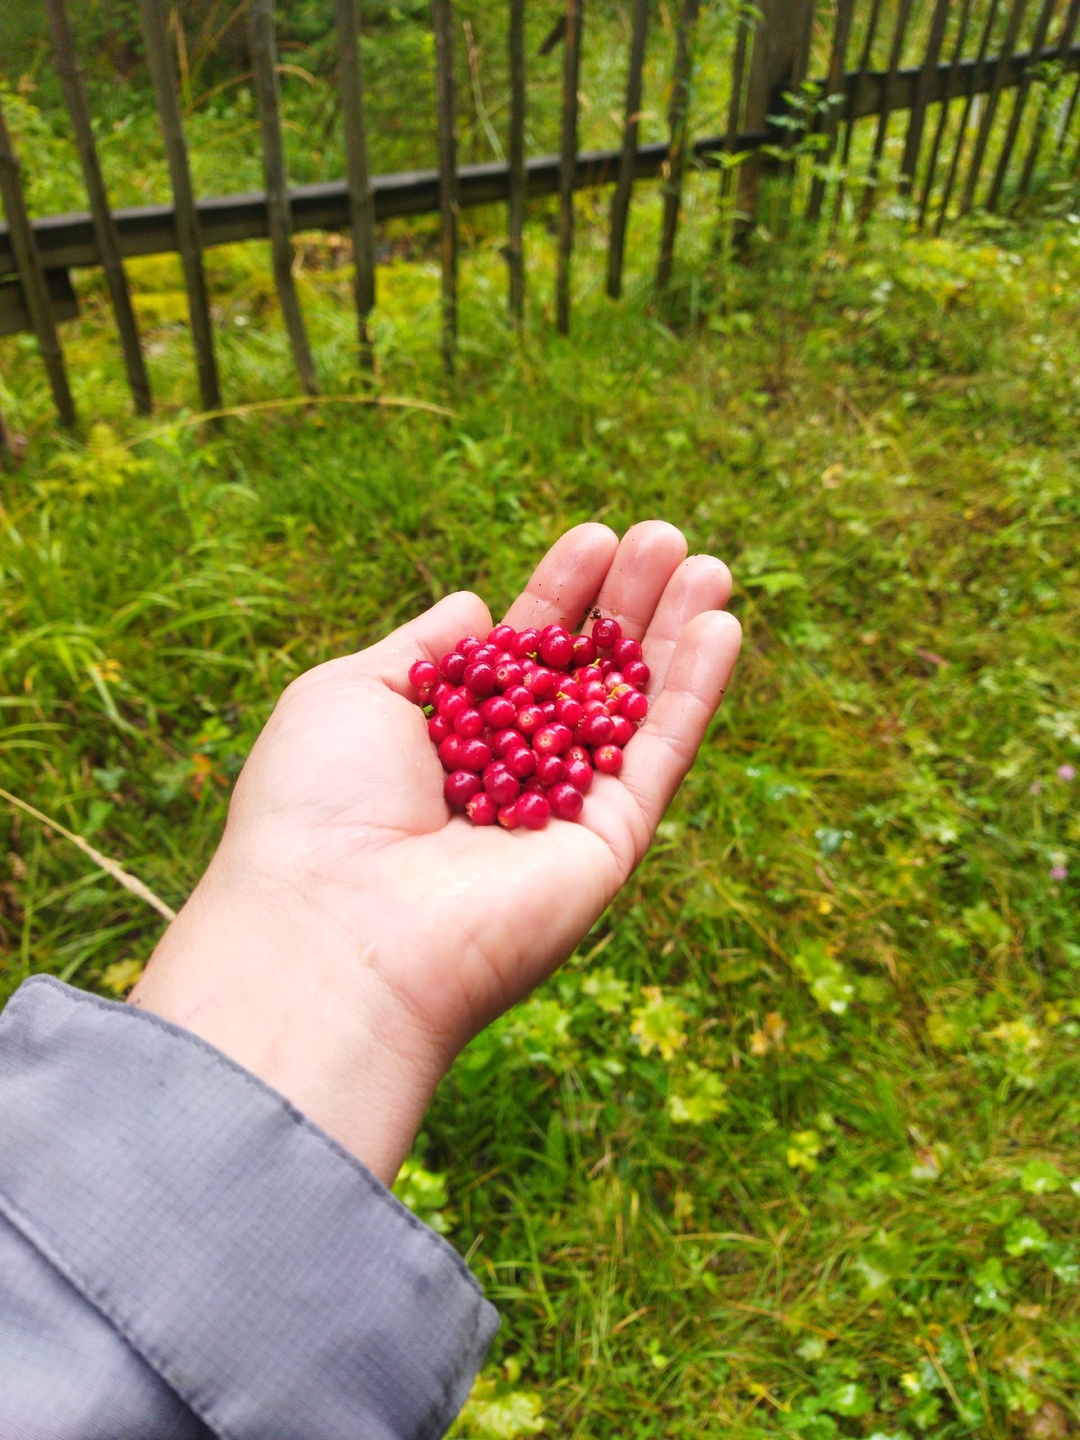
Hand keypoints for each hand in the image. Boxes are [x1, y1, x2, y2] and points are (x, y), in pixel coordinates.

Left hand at [131, 522, 740, 1182]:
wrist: (336, 927)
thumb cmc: (317, 808)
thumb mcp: (348, 694)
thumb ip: (423, 647)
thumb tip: (475, 604)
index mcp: (447, 739)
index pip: (520, 653)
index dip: (559, 593)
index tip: (595, 536)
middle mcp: (511, 775)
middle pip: (586, 674)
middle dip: (626, 605)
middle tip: (665, 537)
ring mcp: (564, 812)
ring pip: (634, 709)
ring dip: (676, 636)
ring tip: (706, 562)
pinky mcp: (609, 845)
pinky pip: (660, 756)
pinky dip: (694, 693)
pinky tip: (723, 626)